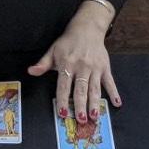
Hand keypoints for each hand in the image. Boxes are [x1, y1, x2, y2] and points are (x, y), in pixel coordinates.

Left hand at [27, 4, 120, 120]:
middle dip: (81, 105)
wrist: (87, 28)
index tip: (62, 113)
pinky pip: (110, 81)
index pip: (64, 86)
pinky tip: (117, 103)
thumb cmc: (67, 42)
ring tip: (95, 116)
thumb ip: (43, 64)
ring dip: (95, 103)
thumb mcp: (53, 50)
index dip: (63, 100)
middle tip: (81, 119)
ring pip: (95, 88)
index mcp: (67, 64)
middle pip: (81, 90)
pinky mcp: (105, 67)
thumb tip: (31, 71)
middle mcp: (82, 67)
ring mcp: (95, 68)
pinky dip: (114, 92)